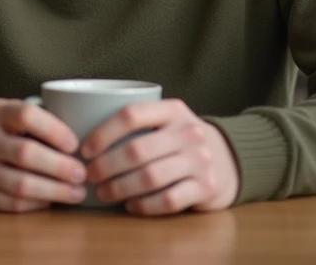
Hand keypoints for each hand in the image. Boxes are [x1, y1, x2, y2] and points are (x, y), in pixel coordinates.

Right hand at [0, 99, 87, 211]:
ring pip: (21, 185)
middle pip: (26, 154)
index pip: (26, 116)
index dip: (54, 130)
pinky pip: (11, 204)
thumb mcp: (4, 113)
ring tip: (76, 192)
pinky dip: (36, 204)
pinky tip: (51, 201)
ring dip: (55, 191)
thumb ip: (34, 118)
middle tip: (83, 174)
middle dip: (61, 167)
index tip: (75, 144)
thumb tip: (82, 136)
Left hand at [81, 98, 238, 215]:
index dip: (103, 133)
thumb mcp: (168, 120)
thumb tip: (85, 136)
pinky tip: (131, 205)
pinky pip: (169, 200)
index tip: (85, 149)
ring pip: (150, 177)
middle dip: (106, 166)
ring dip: (120, 188)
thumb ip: (139, 122)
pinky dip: (145, 205)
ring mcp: (200, 160)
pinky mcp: (207, 187)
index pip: (132, 115)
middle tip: (90, 176)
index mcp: (173, 110)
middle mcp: (189, 132)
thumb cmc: (183, 140)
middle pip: (137, 150)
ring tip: (104, 193)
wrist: (230, 158)